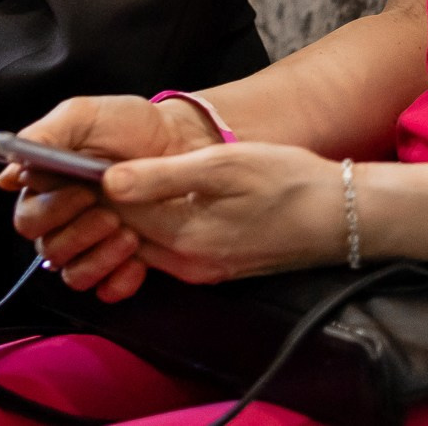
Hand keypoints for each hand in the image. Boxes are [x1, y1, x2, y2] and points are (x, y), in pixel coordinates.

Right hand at [3, 96, 218, 301]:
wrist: (182, 141)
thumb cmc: (130, 125)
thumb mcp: (84, 116)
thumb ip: (45, 135)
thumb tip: (9, 170)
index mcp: (47, 188)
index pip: (28, 217)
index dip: (51, 211)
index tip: (84, 192)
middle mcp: (64, 220)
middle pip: (48, 248)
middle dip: (78, 234)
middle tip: (110, 215)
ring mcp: (92, 244)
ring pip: (73, 273)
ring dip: (98, 258)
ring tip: (129, 233)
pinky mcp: (120, 262)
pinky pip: (106, 289)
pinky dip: (118, 281)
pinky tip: (137, 260)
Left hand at [100, 143, 350, 284]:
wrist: (343, 216)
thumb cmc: (287, 180)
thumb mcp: (224, 165)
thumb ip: (162, 176)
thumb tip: (107, 180)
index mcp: (185, 237)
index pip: (117, 214)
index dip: (97, 184)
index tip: (84, 157)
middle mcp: (188, 264)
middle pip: (127, 233)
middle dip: (108, 203)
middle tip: (94, 163)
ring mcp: (204, 271)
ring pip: (147, 243)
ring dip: (131, 214)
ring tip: (125, 173)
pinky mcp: (218, 269)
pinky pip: (170, 250)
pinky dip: (156, 226)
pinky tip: (161, 196)